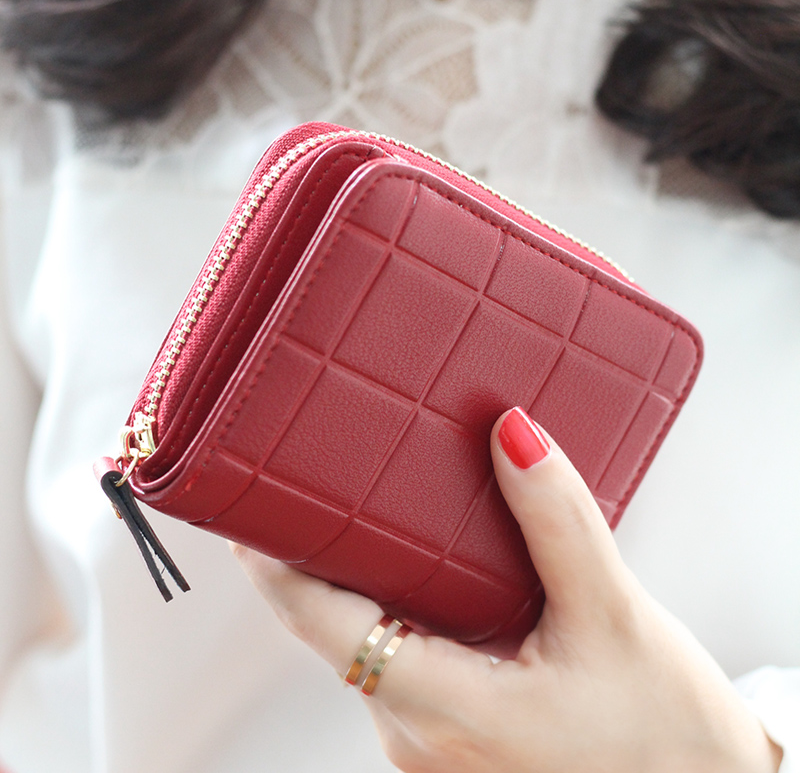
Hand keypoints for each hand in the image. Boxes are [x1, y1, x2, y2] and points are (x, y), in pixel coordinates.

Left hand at [232, 407, 782, 772]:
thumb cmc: (663, 733)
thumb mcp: (613, 615)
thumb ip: (557, 522)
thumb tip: (513, 434)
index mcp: (447, 710)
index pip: (327, 628)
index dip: (278, 571)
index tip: (245, 518)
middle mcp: (421, 734)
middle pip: (340, 632)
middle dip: (318, 563)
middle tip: (310, 489)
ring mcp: (432, 742)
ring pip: (371, 647)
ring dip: (363, 585)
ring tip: (367, 515)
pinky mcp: (450, 735)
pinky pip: (402, 662)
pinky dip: (399, 609)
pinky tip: (424, 568)